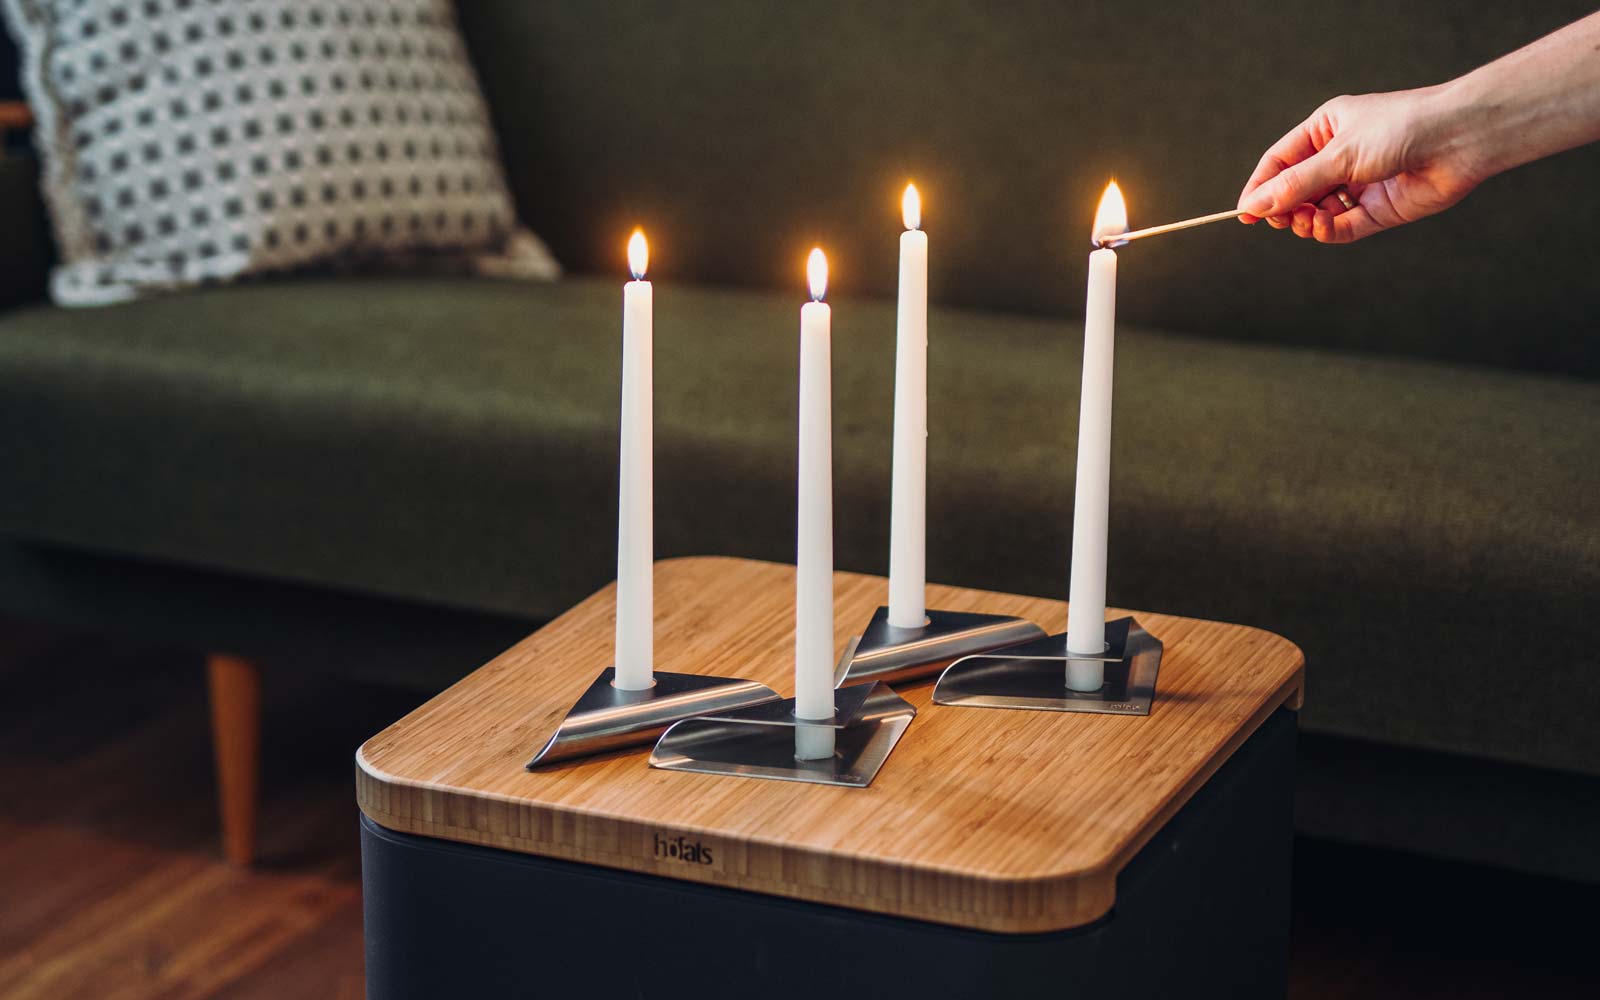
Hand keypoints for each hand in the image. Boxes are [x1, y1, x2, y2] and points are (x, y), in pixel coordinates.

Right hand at [1237, 89, 1485, 242]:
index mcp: (1327, 129)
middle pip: (1296, 189)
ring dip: (1305, 220)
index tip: (1245, 212)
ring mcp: (1360, 184)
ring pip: (1317, 211)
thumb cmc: (1402, 129)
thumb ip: (1295, 185)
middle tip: (1276, 220)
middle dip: (1283, 207)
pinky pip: (1343, 227)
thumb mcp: (1338, 155)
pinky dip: (1328, 231)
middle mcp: (1342, 157)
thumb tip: (1254, 206)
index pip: (1281, 161)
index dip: (1261, 186)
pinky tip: (1322, 227)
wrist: (1459, 140)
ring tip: (1304, 221)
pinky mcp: (1379, 209)